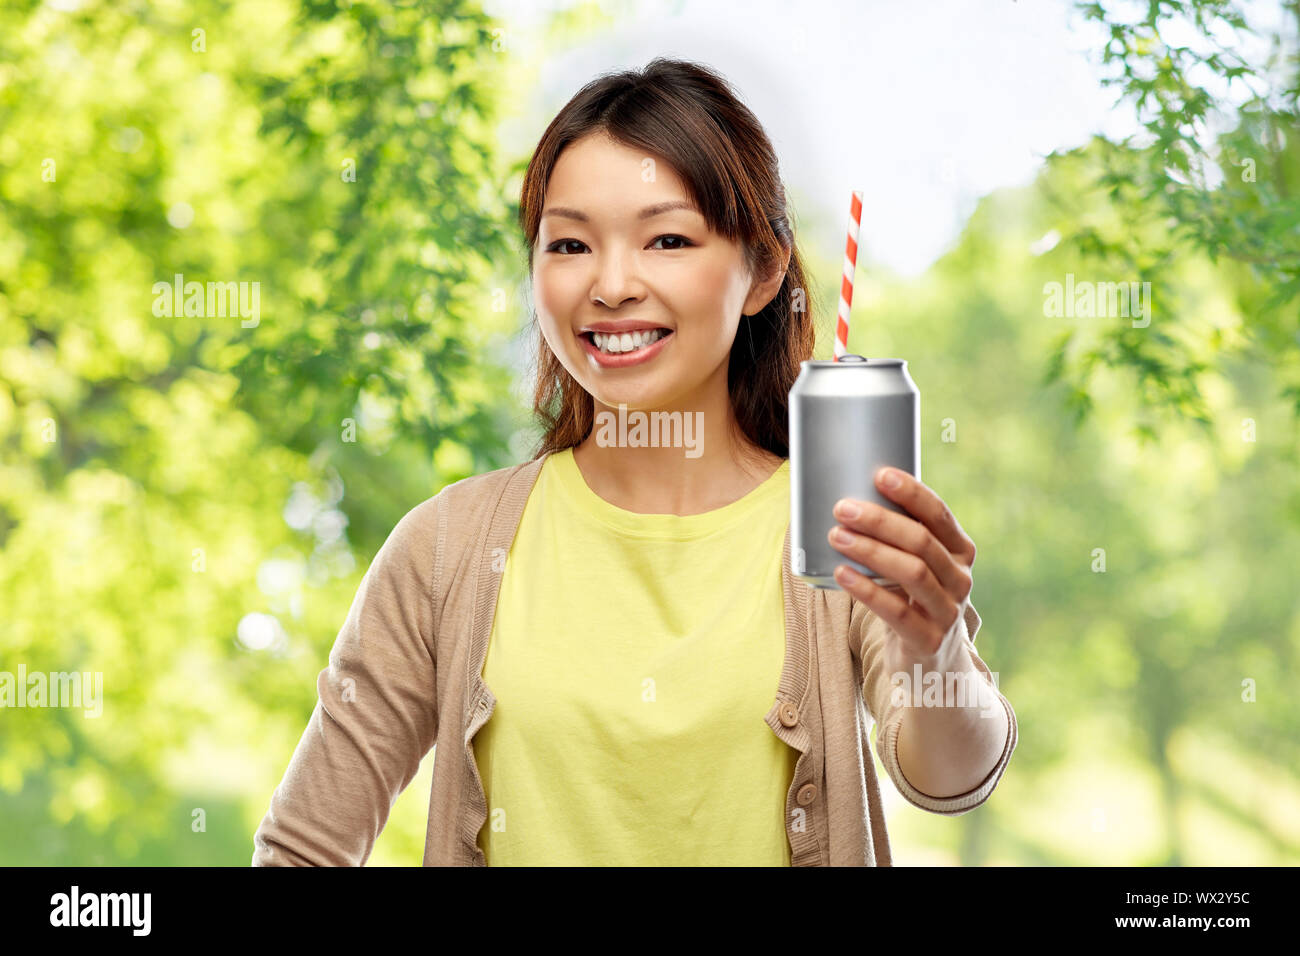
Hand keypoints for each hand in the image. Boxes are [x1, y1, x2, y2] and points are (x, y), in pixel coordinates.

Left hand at [827, 466, 976, 657]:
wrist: (933, 663)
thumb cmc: (913, 600)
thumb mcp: (919, 566)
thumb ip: (900, 539)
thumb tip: (850, 495)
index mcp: (961, 552)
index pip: (940, 515)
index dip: (912, 493)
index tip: (880, 475)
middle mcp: (961, 579)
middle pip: (922, 542)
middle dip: (880, 521)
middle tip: (843, 508)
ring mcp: (948, 611)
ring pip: (912, 572)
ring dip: (871, 550)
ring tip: (837, 536)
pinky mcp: (929, 640)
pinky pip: (897, 612)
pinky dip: (868, 590)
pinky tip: (843, 574)